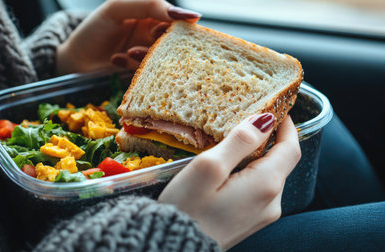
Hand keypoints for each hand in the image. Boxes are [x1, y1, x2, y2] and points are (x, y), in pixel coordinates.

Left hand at [56, 0, 200, 73]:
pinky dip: (133, 66)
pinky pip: (150, 72)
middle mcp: (151, 36)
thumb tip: (182, 14)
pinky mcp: (141, 74)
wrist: (74, 61)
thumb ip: (148, 5)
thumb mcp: (117, 9)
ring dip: (144, 56)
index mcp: (150, 15)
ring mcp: (147, 56)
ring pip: (162, 58)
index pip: (174, 19)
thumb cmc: (92, 31)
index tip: (180, 25)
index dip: (180, 23)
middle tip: (146, 43)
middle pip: (172, 40)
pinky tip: (115, 60)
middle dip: (162, 44)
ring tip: (126, 53)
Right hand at [158, 114, 300, 249]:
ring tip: (232, 144)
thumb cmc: (185, 209)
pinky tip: (227, 171)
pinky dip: (249, 174)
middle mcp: (271, 202)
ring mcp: (262, 215)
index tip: (275, 108)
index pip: (291, 148)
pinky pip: (257, 190)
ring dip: (257, 157)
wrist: (173, 248)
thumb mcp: (208, 167)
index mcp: (265, 185)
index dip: (286, 126)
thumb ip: (239, 142)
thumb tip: (263, 120)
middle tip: (246, 120)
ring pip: (268, 176)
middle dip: (269, 139)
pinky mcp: (249, 222)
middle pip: (280, 162)